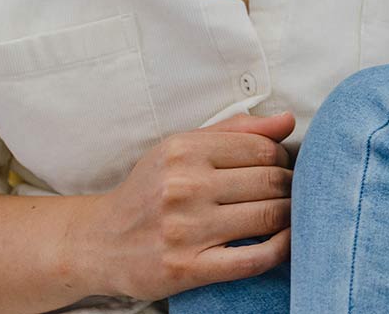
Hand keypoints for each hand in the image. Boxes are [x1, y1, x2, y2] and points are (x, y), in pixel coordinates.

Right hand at [72, 111, 294, 299]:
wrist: (98, 243)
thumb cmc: (149, 190)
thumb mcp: (182, 147)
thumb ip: (236, 130)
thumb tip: (288, 121)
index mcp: (183, 150)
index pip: (262, 149)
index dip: (282, 159)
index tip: (281, 168)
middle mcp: (183, 187)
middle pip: (270, 182)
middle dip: (290, 187)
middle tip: (290, 193)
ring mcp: (185, 230)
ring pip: (268, 217)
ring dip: (289, 216)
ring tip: (287, 215)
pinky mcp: (186, 268)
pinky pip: (253, 259)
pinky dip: (280, 249)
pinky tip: (285, 241)